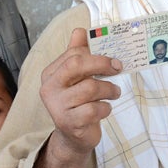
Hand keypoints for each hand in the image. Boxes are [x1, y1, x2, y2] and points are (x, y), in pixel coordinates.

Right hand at [40, 28, 121, 156]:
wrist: (73, 137)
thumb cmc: (78, 103)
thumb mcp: (77, 78)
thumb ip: (77, 53)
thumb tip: (80, 30)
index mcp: (50, 73)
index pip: (73, 54)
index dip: (96, 54)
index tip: (113, 59)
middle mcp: (49, 88)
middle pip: (77, 65)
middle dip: (101, 64)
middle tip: (118, 67)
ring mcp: (57, 106)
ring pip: (90, 88)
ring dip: (109, 89)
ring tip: (114, 92)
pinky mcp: (69, 122)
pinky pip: (94, 109)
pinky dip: (105, 108)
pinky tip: (104, 109)